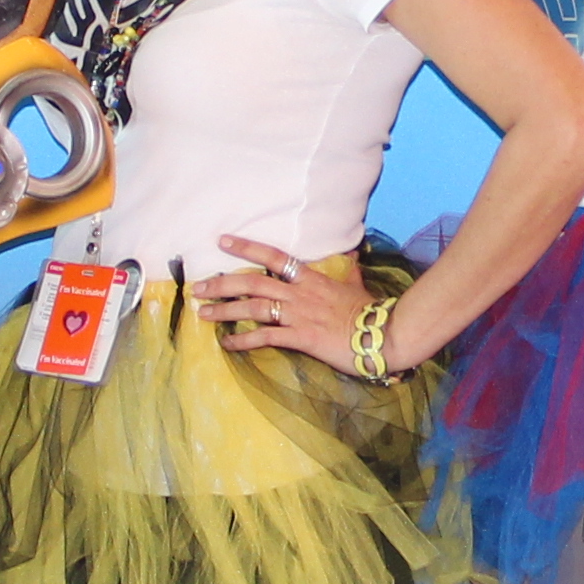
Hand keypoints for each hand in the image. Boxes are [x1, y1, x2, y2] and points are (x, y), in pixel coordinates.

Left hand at [195, 238, 376, 370]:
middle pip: (253, 281)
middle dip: (222, 283)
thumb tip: (354, 255)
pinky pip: (265, 337)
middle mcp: (299, 293)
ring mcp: (298, 315)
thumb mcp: (356, 285)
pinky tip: (227, 343)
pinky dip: (243, 339)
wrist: (383, 334)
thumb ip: (349, 271)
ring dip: (224, 310)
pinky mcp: (300, 338)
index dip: (246, 247)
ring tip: (202, 313)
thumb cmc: (370, 311)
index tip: (223, 241)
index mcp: (310, 279)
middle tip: (199, 287)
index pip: (273, 256)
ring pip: (253, 307)